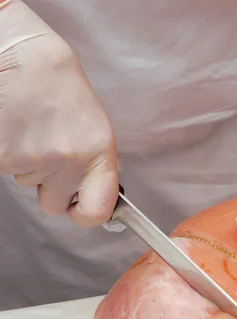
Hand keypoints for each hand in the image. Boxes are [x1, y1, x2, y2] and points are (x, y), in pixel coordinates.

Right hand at [0, 0, 117, 226]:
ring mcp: (35, 160)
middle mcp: (70, 161)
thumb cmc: (59, 86)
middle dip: (49, 185)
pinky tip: (15, 129)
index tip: (80, 212)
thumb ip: (93, 166)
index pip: (98, 211)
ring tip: (31, 128)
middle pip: (54, 203)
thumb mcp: (93, 129)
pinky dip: (8, 153)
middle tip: (47, 151)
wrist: (25, 56)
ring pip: (28, 184)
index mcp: (99, 154)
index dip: (85, 215)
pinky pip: (7, 169)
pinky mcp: (4, 155)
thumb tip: (91, 196)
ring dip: (27, 163)